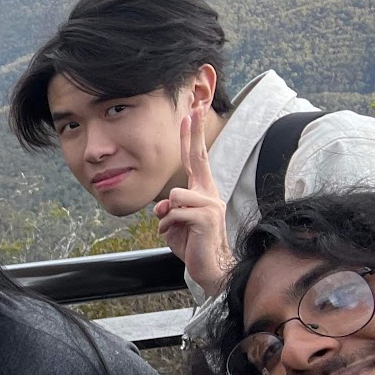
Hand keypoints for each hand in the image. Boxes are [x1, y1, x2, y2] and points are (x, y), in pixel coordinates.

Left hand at [154, 105, 232, 298]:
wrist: (210, 268)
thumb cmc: (192, 243)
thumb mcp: (173, 223)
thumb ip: (168, 208)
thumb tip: (163, 204)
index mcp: (202, 191)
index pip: (195, 159)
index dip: (192, 137)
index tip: (190, 113)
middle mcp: (209, 192)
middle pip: (198, 157)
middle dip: (194, 133)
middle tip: (192, 107)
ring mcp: (210, 203)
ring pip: (172, 197)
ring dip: (166, 218)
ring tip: (179, 231)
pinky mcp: (206, 217)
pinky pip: (173, 214)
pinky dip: (168, 228)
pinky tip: (182, 237)